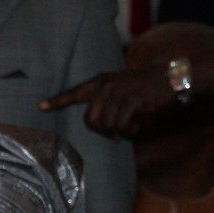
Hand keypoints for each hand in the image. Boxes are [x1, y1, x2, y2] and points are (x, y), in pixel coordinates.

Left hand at [40, 65, 174, 138]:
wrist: (172, 77)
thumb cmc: (147, 86)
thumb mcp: (123, 87)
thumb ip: (106, 100)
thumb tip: (96, 125)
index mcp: (102, 81)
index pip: (75, 92)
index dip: (58, 101)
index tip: (41, 106)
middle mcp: (106, 86)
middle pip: (90, 120)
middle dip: (101, 132)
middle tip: (113, 135)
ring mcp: (118, 93)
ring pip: (107, 126)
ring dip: (118, 132)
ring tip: (130, 127)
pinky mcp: (131, 101)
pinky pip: (121, 127)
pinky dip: (129, 132)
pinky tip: (136, 126)